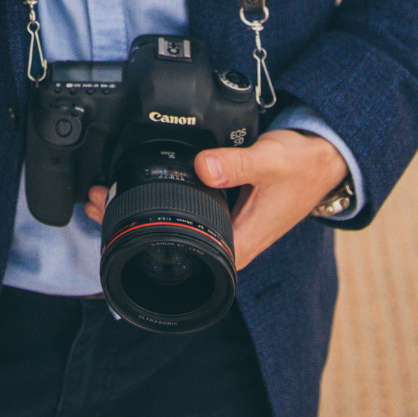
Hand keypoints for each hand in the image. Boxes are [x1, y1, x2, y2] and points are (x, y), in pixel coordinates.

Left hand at [84, 130, 347, 270]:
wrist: (324, 157)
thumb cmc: (302, 166)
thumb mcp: (270, 161)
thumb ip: (237, 163)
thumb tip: (203, 168)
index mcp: (240, 240)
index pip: (185, 259)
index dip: (143, 246)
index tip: (109, 220)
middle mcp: (230, 238)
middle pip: (172, 245)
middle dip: (130, 226)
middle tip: (93, 201)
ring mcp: (226, 223)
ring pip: (176, 226)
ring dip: (140, 211)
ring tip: (102, 193)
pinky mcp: (224, 205)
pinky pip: (185, 208)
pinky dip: (160, 197)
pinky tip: (139, 183)